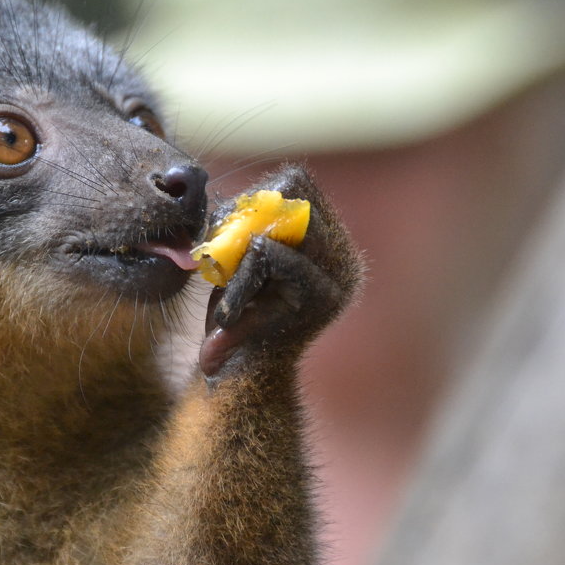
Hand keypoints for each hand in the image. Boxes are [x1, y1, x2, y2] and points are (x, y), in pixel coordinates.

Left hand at [200, 164, 363, 377]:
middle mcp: (344, 258)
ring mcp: (339, 277)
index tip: (224, 230)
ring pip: (283, 223)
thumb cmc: (236, 315)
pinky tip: (229, 312)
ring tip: (224, 283)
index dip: (254, 195)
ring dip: (243, 249)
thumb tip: (234, 198)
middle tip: (220, 253)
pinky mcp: (323, 299)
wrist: (241, 380)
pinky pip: (274, 257)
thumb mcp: (238, 261)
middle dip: (247, 217)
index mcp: (330, 244)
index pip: (298, 184)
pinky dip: (242, 276)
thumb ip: (243, 224)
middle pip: (295, 194)